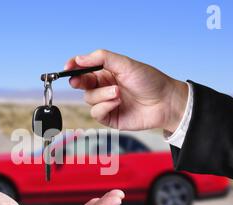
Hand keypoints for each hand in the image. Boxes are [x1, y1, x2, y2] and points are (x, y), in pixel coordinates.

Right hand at [65, 49, 188, 132]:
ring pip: (89, 99)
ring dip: (102, 95)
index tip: (67, 67)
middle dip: (79, 81)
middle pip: (82, 84)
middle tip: (78, 80)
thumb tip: (78, 59)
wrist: (165, 102)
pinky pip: (96, 113)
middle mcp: (104, 87)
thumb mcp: (125, 64)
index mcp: (107, 72)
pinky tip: (117, 102)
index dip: (74, 67)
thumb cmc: (149, 81)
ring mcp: (107, 103)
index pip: (84, 69)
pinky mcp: (110, 118)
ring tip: (119, 92)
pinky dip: (104, 106)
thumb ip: (101, 58)